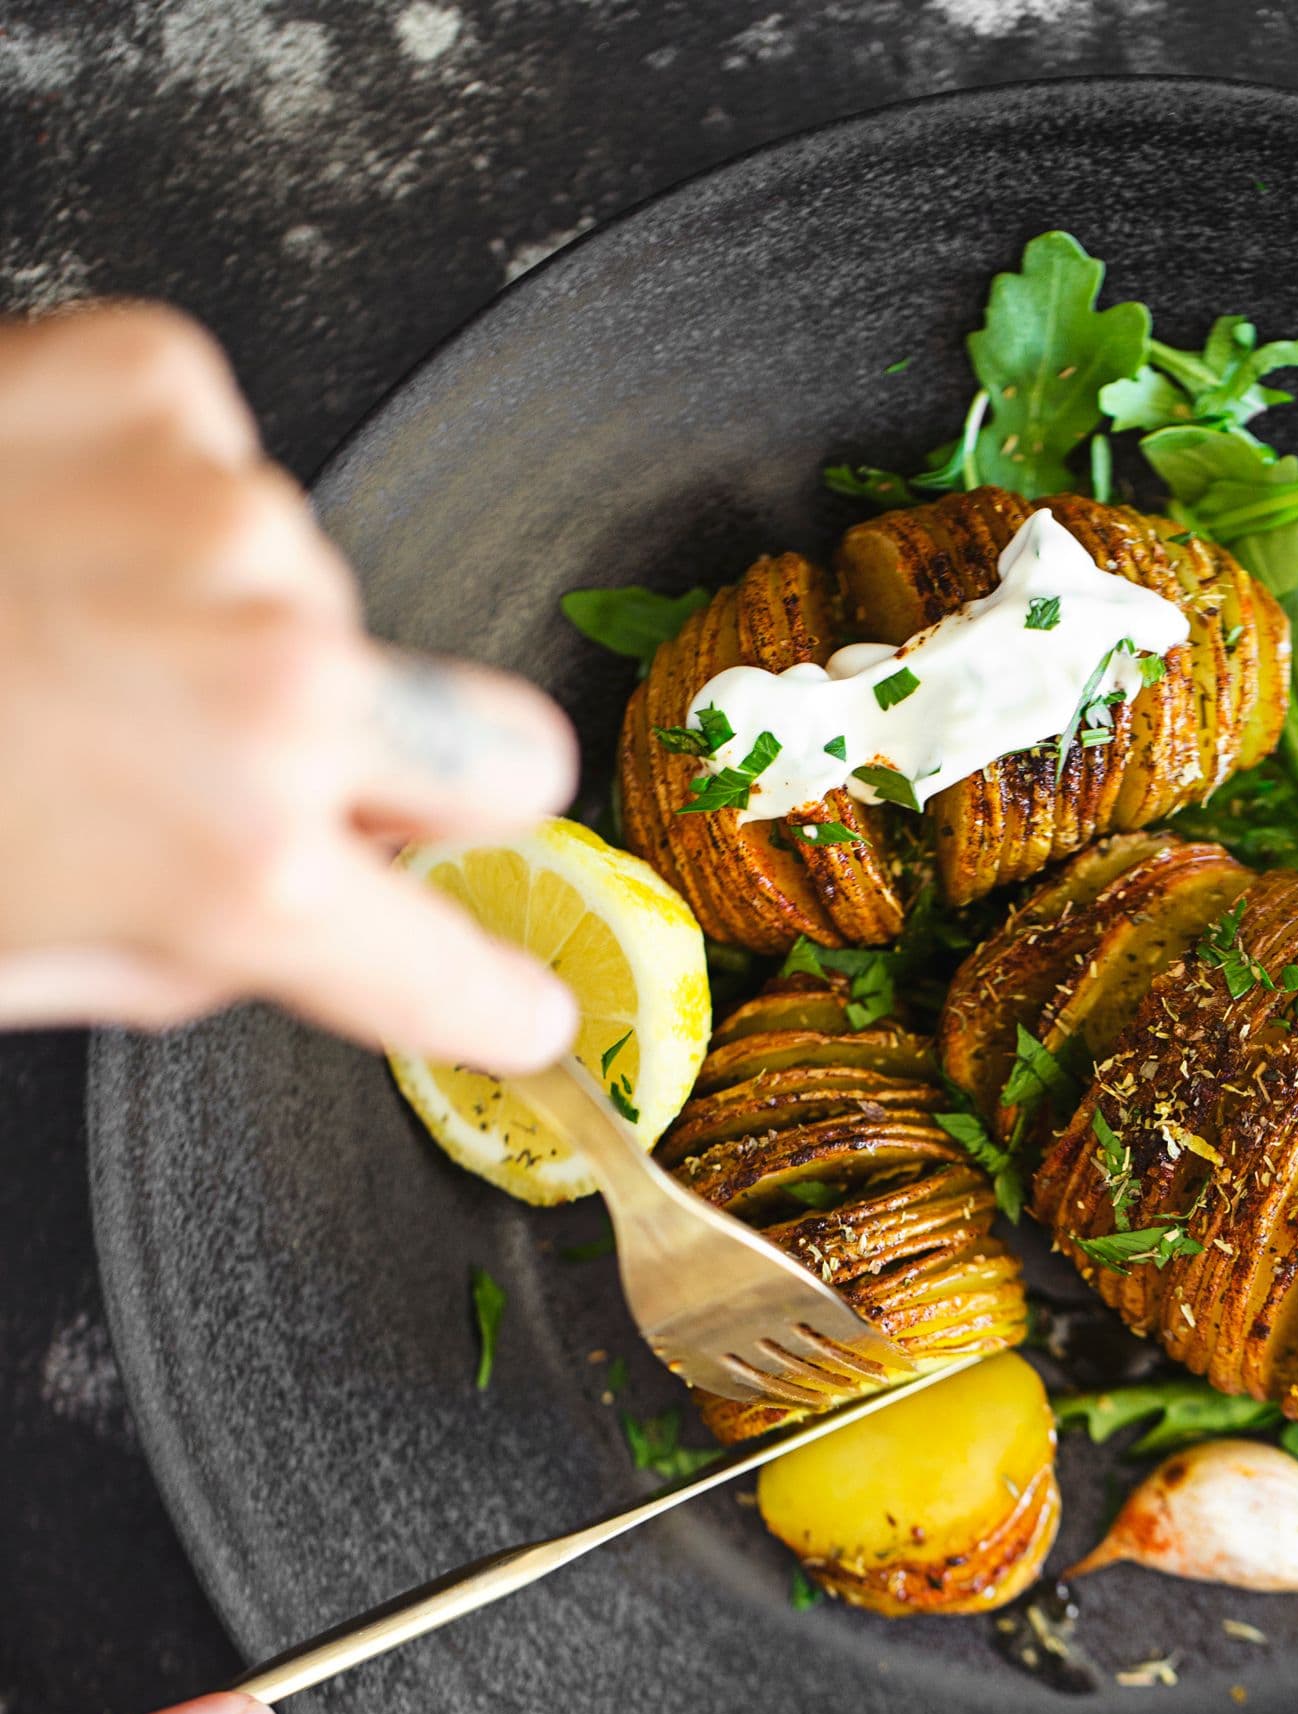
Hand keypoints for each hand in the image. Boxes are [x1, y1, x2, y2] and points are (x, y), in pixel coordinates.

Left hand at [0, 302, 579, 1067]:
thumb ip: (197, 948)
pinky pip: (227, 469)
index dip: (491, 994)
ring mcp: (232, 523)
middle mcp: (274, 689)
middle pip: (503, 753)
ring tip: (64, 631)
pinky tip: (44, 533)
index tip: (503, 996)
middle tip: (296, 779)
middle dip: (432, 781)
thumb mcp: (22, 955)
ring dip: (225, 625)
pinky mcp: (165, 387)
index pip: (472, 972)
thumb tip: (286, 917)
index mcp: (241, 866)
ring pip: (321, 602)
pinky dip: (154, 503)